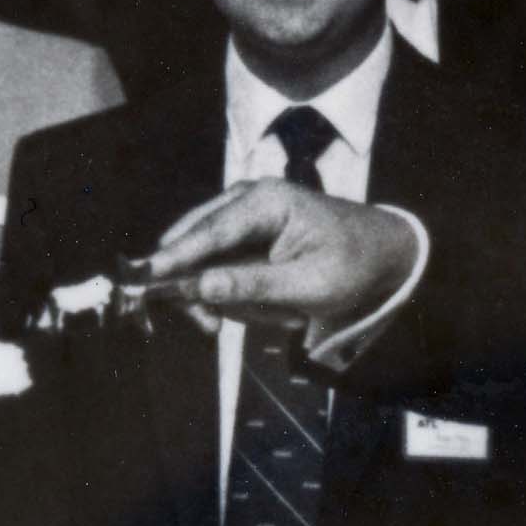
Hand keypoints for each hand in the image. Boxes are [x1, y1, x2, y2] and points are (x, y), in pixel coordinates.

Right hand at [140, 183, 423, 335]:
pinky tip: (267, 306)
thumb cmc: (353, 265)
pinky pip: (218, 264)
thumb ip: (251, 285)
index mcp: (266, 202)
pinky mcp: (242, 232)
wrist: (383, 252)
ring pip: (203, 257)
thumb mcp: (308, 285)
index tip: (143, 280)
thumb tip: (199, 287)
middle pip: (194, 242)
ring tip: (273, 315)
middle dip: (197, 286)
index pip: (209, 232)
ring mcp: (241, 213)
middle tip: (210, 327)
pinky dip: (232, 290)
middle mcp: (246, 198)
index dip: (173, 258)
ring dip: (223, 293)